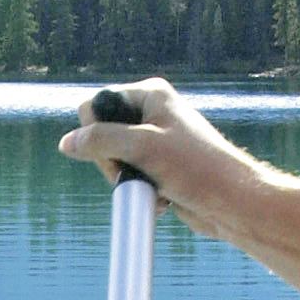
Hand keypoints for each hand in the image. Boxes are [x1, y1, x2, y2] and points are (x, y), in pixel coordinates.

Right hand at [56, 78, 260, 240]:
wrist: (232, 204)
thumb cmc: (198, 169)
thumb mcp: (142, 148)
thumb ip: (100, 140)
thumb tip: (66, 143)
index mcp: (150, 94)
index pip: (95, 106)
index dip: (97, 133)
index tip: (120, 151)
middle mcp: (152, 113)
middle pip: (100, 136)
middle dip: (112, 162)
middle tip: (137, 173)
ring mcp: (154, 142)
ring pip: (113, 161)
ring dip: (127, 180)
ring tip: (154, 187)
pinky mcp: (158, 168)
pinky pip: (130, 178)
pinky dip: (139, 191)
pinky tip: (159, 198)